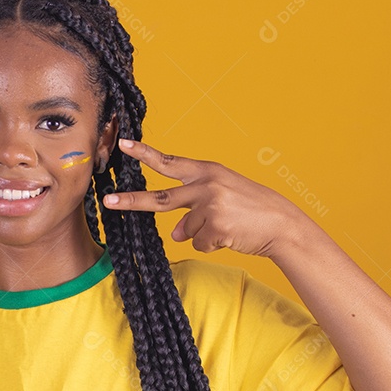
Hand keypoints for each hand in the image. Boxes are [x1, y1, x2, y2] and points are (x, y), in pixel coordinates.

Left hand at [102, 138, 309, 258]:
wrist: (283, 225)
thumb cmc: (253, 209)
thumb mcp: (224, 197)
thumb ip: (194, 209)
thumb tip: (174, 233)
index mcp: (208, 171)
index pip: (169, 162)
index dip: (145, 154)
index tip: (124, 144)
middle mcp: (206, 184)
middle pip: (160, 198)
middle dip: (131, 201)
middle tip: (108, 201)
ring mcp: (210, 206)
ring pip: (185, 230)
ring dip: (202, 234)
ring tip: (227, 227)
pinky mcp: (215, 227)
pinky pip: (199, 244)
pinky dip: (212, 245)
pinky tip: (231, 237)